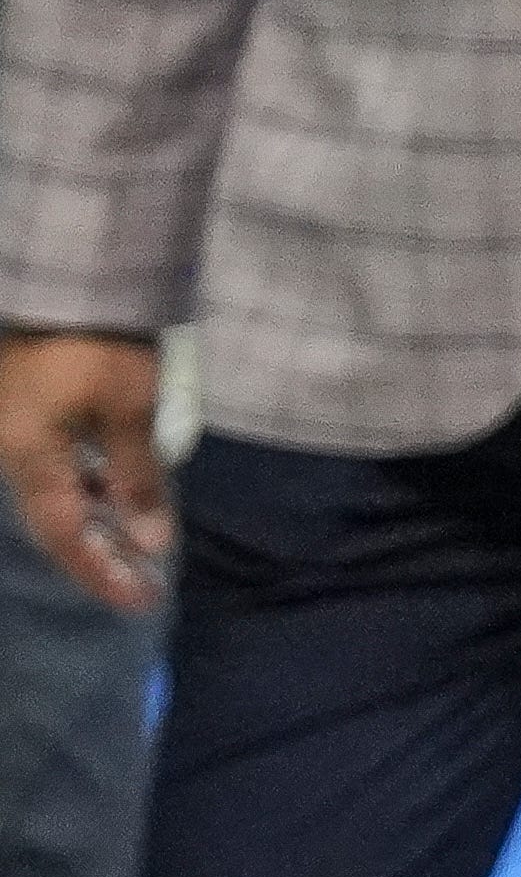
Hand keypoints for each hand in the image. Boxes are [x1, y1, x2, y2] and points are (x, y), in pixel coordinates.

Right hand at [0, 331, 164, 616]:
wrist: (63, 274)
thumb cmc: (95, 339)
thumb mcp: (127, 405)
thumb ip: (137, 474)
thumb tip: (151, 542)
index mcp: (28, 460)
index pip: (66, 537)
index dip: (102, 573)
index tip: (142, 602)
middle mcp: (14, 455)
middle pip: (57, 522)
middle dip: (101, 556)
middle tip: (145, 584)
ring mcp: (18, 433)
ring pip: (58, 495)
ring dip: (98, 522)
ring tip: (141, 548)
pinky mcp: (29, 412)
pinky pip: (59, 468)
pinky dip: (91, 488)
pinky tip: (118, 493)